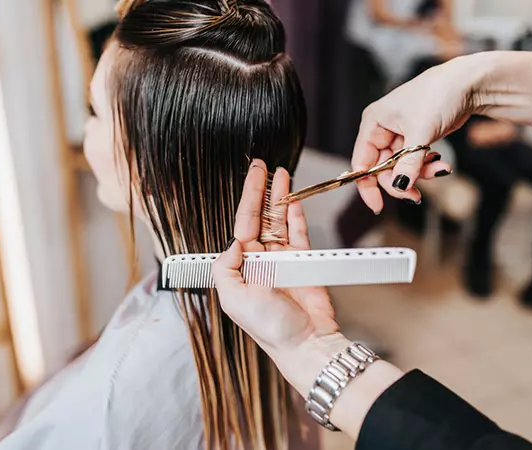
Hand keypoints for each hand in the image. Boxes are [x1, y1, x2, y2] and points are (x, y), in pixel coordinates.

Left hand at [213, 160, 404, 438]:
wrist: (305, 342)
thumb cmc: (269, 327)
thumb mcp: (233, 299)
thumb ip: (226, 267)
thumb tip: (234, 242)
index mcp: (241, 267)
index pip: (242, 224)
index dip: (247, 199)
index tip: (252, 177)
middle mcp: (260, 260)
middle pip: (260, 217)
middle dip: (261, 191)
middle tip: (263, 167)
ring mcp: (283, 260)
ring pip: (280, 221)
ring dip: (281, 198)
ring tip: (282, 176)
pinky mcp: (304, 262)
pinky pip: (298, 233)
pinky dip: (296, 216)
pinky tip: (293, 200)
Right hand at [352, 51, 531, 213]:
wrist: (468, 83)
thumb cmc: (438, 95)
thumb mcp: (421, 132)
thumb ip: (408, 163)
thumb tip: (399, 187)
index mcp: (373, 124)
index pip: (362, 162)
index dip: (368, 186)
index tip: (378, 206)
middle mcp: (382, 130)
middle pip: (382, 170)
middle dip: (401, 182)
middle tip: (416, 196)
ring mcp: (399, 136)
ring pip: (401, 169)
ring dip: (420, 175)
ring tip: (441, 170)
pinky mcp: (415, 140)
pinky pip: (414, 163)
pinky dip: (427, 167)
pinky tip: (441, 164)